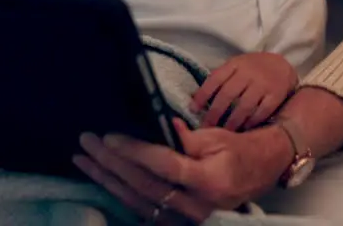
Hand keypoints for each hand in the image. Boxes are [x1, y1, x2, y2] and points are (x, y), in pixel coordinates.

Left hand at [74, 119, 293, 223]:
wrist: (258, 175)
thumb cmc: (237, 152)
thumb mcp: (216, 138)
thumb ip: (185, 138)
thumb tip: (157, 127)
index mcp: (210, 181)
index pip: (165, 166)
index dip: (135, 152)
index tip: (110, 137)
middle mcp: (197, 206)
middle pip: (144, 184)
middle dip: (111, 162)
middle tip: (87, 142)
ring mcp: (186, 219)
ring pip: (137, 200)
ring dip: (107, 178)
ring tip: (83, 159)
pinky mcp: (177, 223)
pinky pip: (141, 209)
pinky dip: (118, 192)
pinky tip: (100, 178)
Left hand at [191, 52, 297, 130]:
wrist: (282, 64)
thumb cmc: (252, 68)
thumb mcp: (235, 66)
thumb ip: (221, 79)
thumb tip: (196, 98)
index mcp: (235, 65)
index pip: (214, 79)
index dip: (202, 95)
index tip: (192, 109)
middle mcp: (248, 73)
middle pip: (227, 94)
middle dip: (215, 113)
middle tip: (206, 127)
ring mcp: (263, 84)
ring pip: (244, 106)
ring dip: (232, 121)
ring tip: (224, 132)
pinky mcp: (276, 95)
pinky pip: (262, 112)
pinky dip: (251, 122)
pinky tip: (244, 129)